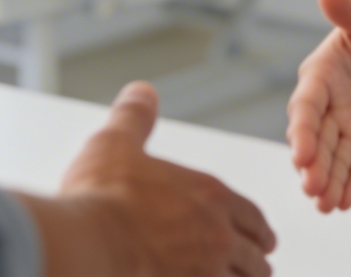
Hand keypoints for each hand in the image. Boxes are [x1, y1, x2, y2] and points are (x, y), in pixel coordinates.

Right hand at [16, 82, 276, 276]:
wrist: (87, 244)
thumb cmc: (100, 196)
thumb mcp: (115, 143)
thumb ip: (134, 117)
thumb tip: (143, 92)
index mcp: (209, 195)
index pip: (251, 215)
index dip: (258, 227)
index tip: (264, 237)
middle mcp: (217, 234)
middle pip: (255, 254)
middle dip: (257, 259)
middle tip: (260, 264)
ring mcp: (206, 271)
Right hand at [286, 0, 350, 212]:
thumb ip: (349, 11)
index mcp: (319, 78)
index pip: (306, 107)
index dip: (302, 130)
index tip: (301, 152)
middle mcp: (327, 108)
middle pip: (316, 140)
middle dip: (313, 164)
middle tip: (310, 186)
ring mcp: (346, 129)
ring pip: (334, 160)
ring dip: (328, 182)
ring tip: (324, 205)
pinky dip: (350, 186)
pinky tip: (344, 204)